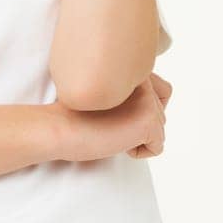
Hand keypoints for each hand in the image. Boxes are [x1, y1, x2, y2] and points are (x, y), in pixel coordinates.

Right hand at [52, 71, 170, 162]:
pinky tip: (115, 141)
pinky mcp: (147, 121)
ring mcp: (147, 100)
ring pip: (159, 130)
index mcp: (134, 70)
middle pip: (161, 113)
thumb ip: (131, 92)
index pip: (164, 91)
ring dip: (137, 138)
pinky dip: (137, 152)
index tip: (115, 112)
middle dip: (139, 126)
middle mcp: (144, 80)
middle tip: (109, 122)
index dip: (143, 109)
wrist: (59, 127)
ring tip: (110, 130)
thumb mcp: (107, 94)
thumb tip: (155, 110)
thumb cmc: (75, 114)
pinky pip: (157, 147)